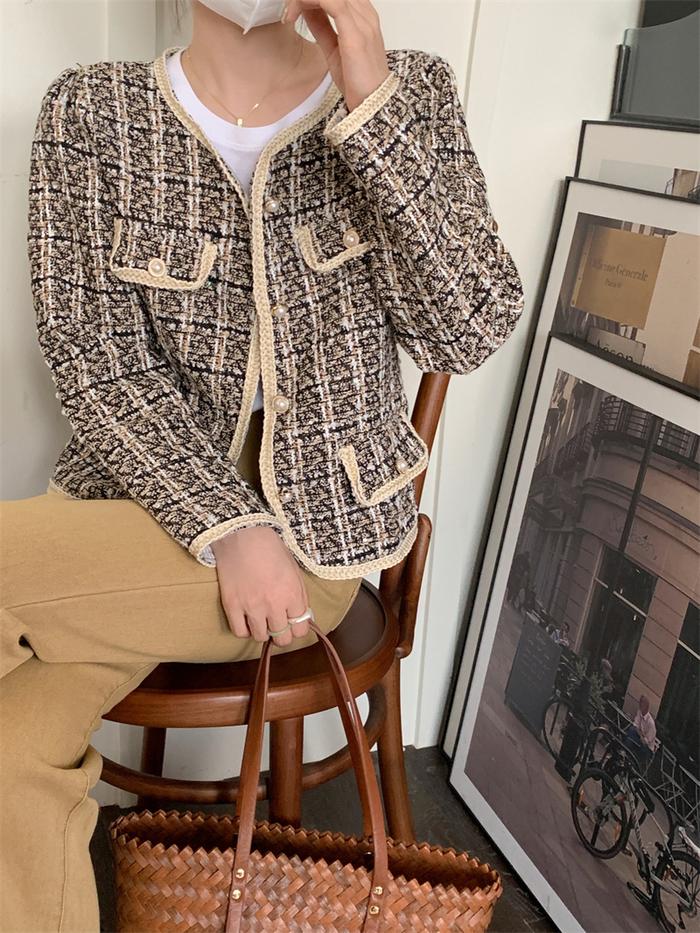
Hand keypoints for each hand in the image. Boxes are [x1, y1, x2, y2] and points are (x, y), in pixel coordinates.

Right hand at [211, 526, 311, 646]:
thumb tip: (302, 616)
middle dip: (282, 634)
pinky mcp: (232, 606)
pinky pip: (240, 632)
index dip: (298, 628)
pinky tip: (247, 620)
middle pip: (282, 639)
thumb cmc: (271, 548)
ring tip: (261, 620)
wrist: (242, 534)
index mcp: (292, 594)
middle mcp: (274, 605)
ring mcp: (251, 607)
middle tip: (278, 624)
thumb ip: (299, 595)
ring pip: (261, 638)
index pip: (301, 630)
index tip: (293, 623)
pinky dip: (244, 630)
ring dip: (263, 631)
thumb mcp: (294, 569)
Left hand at [283, 0, 389, 111]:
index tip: (293, 7)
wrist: (371, 104)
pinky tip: (295, 13)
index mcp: (363, 15)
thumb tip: (306, 10)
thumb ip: (322, 26)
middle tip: (288, 9)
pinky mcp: (355, 35)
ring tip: (289, 12)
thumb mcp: (334, 48)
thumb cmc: (357, 81)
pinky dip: (308, 2)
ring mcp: (363, 22)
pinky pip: (331, 2)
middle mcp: (365, 14)